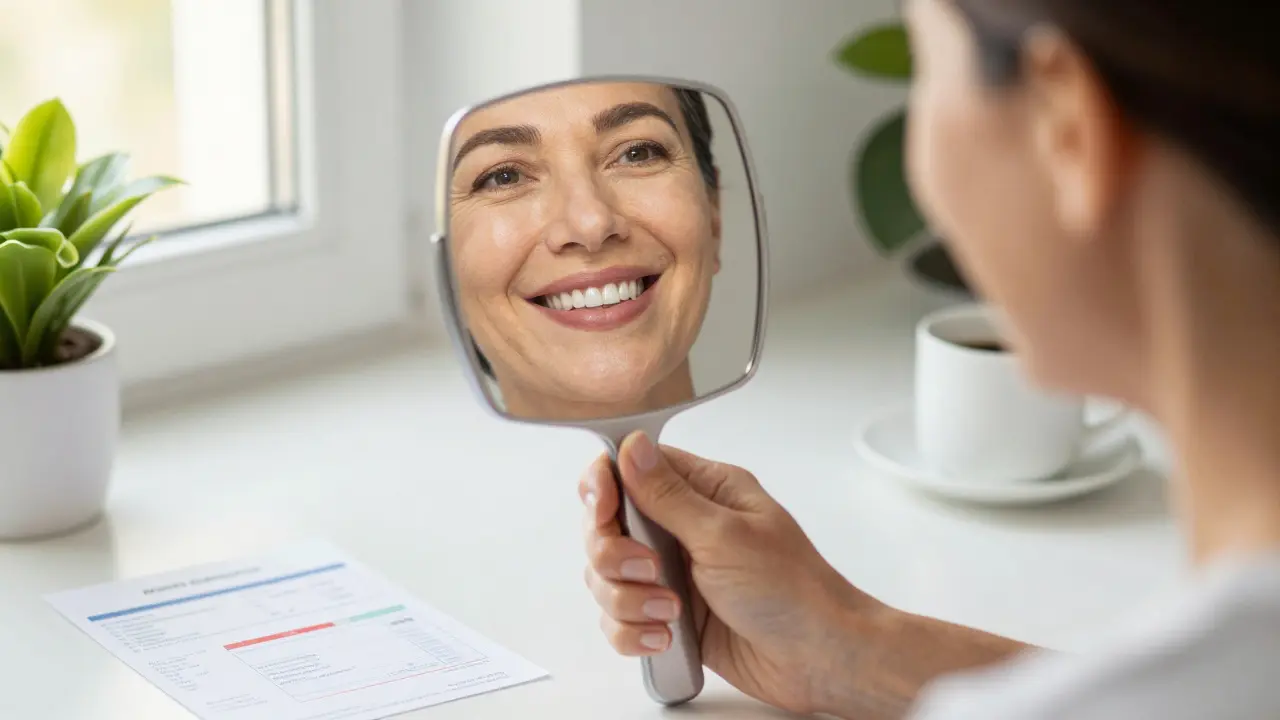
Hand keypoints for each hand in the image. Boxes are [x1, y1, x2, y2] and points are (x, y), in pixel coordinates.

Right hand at [578, 431, 876, 714]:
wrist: (817, 659)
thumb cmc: (792, 590)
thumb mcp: (725, 534)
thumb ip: (668, 495)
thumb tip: (632, 446)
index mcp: (703, 490)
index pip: (629, 468)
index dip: (603, 487)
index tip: (603, 511)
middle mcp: (681, 527)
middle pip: (606, 527)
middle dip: (614, 556)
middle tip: (651, 570)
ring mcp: (672, 573)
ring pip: (606, 578)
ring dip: (628, 601)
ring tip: (671, 612)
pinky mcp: (667, 615)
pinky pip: (619, 620)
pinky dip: (633, 633)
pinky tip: (666, 637)